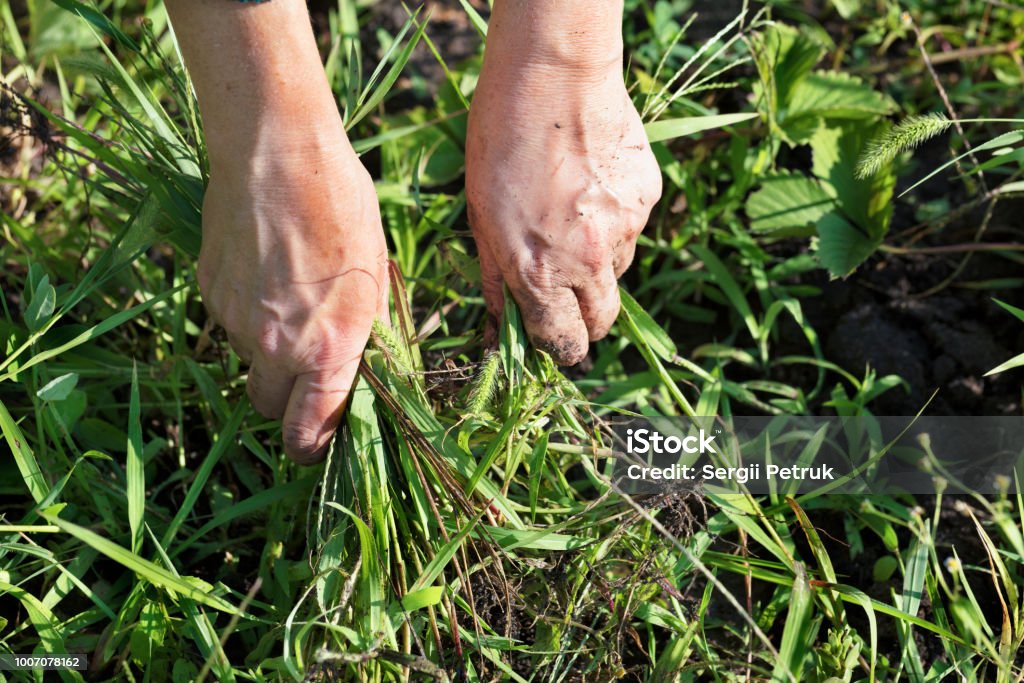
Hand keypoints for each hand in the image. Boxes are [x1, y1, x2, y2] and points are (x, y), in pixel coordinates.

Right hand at [198, 132, 386, 463]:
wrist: (277, 153)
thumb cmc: (342, 208)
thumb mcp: (375, 275)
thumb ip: (366, 334)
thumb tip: (364, 371)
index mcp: (329, 348)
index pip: (309, 433)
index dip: (313, 447)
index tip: (318, 443)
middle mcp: (277, 346)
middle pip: (269, 408)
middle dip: (286, 401)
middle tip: (307, 369)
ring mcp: (235, 321)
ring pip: (248, 361)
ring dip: (267, 350)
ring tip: (290, 297)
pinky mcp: (209, 292)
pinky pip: (228, 323)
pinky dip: (245, 314)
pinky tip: (264, 271)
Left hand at [466, 46, 661, 364]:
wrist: (553, 76)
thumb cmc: (500, 142)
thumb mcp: (479, 217)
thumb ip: (496, 278)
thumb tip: (499, 326)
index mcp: (539, 272)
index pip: (563, 343)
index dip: (559, 349)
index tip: (556, 343)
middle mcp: (588, 261)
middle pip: (602, 322)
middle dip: (586, 321)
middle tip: (567, 297)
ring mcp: (625, 229)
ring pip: (618, 271)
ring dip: (598, 264)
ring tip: (571, 215)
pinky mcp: (647, 198)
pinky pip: (632, 228)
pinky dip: (614, 221)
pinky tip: (591, 185)